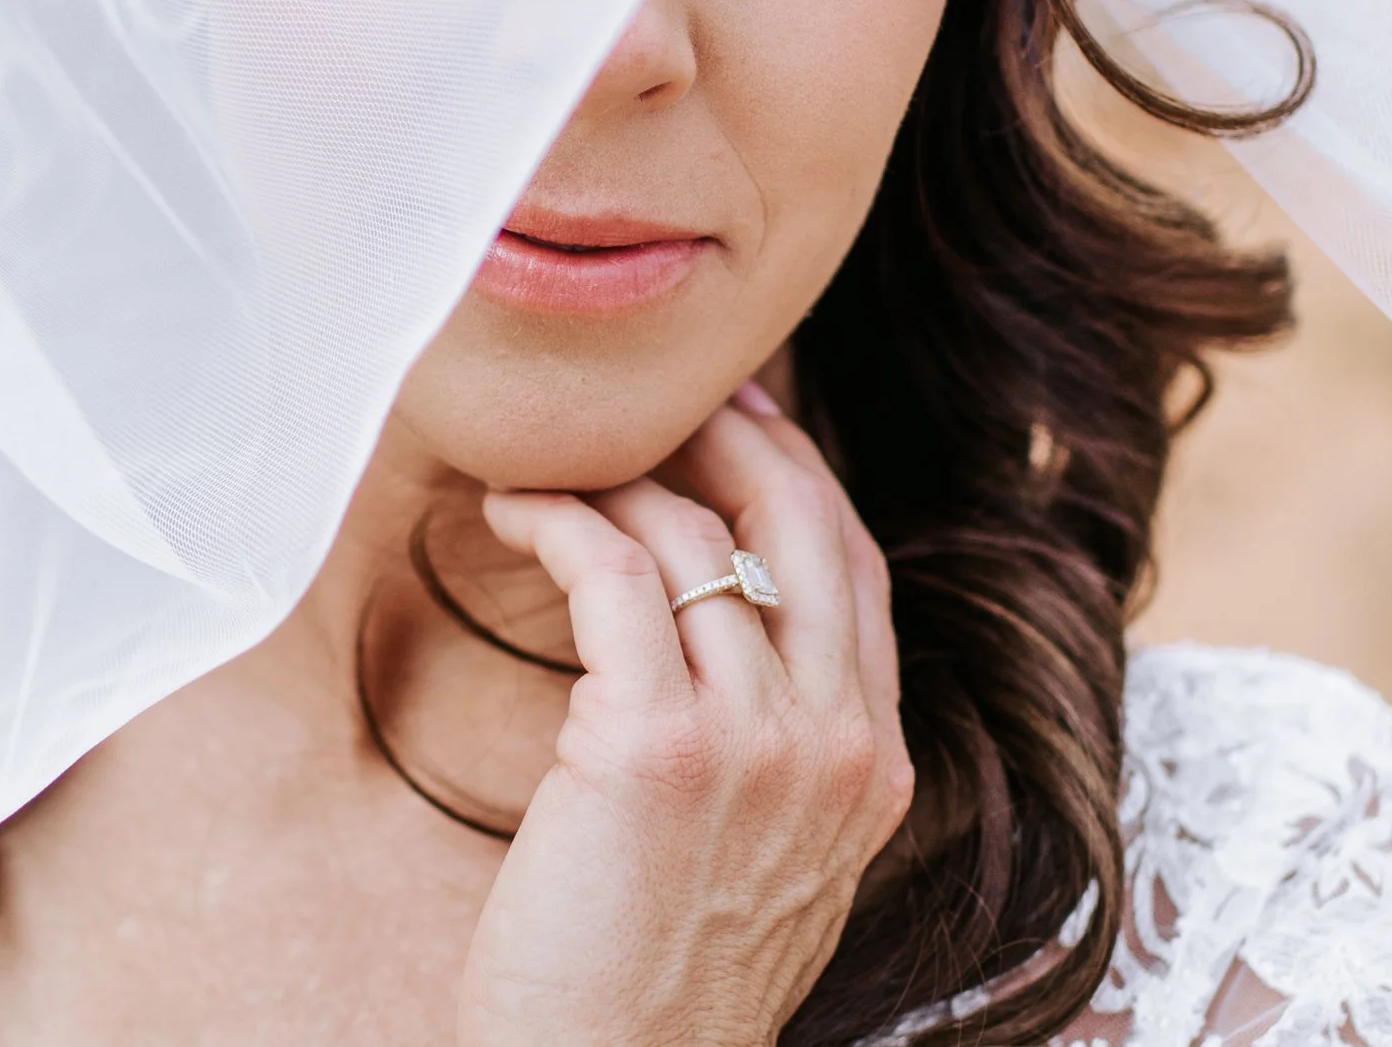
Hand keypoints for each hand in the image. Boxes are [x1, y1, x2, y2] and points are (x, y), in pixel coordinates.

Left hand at [458, 386, 913, 1046]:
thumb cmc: (656, 989)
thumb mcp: (769, 863)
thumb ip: (778, 751)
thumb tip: (726, 641)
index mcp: (876, 769)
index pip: (857, 569)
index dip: (795, 476)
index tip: (738, 418)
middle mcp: (839, 743)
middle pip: (804, 518)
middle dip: (730, 434)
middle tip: (653, 404)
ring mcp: (759, 742)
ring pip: (697, 535)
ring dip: (613, 481)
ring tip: (546, 471)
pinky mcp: (657, 745)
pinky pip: (618, 576)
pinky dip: (562, 519)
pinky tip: (515, 512)